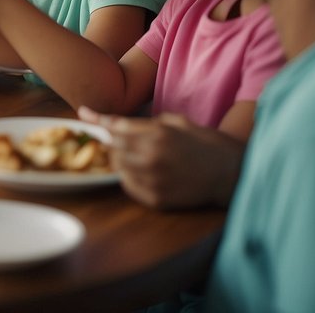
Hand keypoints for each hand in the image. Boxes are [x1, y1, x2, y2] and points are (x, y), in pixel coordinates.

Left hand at [78, 107, 243, 208]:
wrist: (231, 173)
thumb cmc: (206, 143)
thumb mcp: (177, 122)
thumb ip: (148, 122)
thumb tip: (121, 123)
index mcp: (157, 134)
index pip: (116, 126)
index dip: (97, 119)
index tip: (83, 113)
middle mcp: (151, 157)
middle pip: (112, 147)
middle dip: (110, 142)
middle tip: (115, 141)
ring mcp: (153, 180)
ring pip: (117, 167)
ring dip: (119, 160)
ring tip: (133, 157)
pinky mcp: (157, 199)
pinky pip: (129, 186)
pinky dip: (129, 177)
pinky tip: (141, 172)